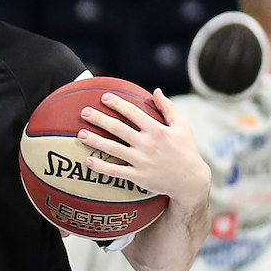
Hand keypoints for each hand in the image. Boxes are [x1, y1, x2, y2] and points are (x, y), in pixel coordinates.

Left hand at [76, 89, 209, 208]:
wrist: (190, 180)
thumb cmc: (186, 149)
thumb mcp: (182, 126)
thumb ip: (168, 108)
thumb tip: (156, 91)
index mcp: (157, 129)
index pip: (133, 113)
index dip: (118, 104)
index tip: (104, 97)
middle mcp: (148, 144)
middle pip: (118, 128)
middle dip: (99, 119)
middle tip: (84, 112)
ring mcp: (141, 161)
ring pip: (113, 148)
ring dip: (95, 141)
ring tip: (80, 134)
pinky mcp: (138, 176)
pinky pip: (116, 171)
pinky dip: (101, 166)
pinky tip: (88, 161)